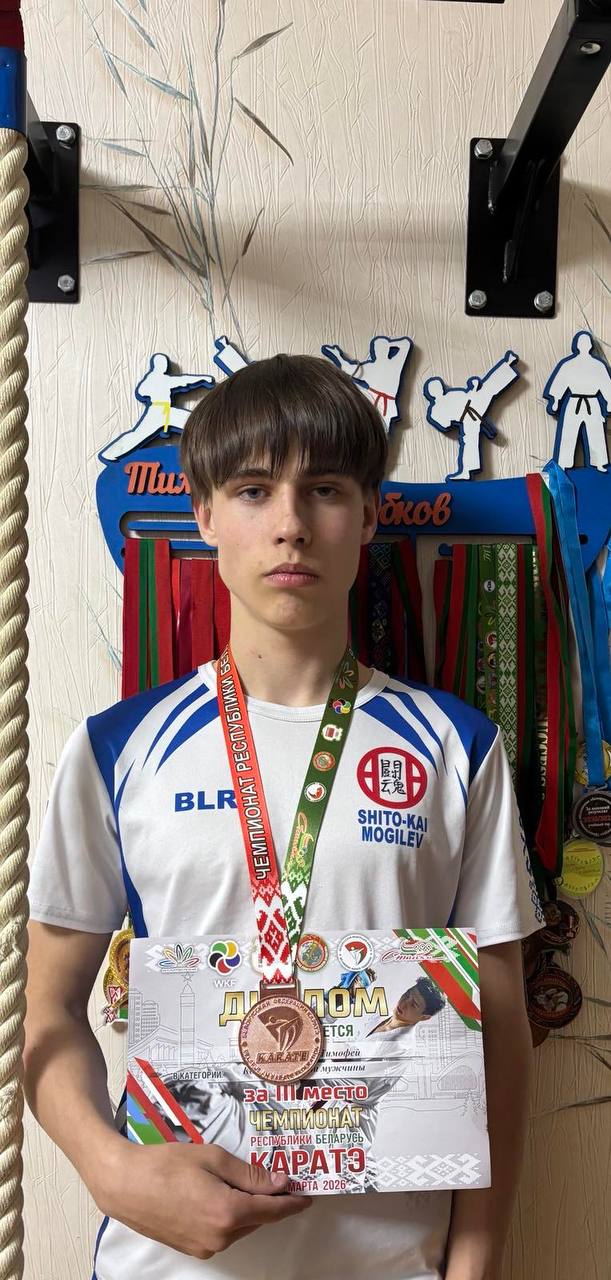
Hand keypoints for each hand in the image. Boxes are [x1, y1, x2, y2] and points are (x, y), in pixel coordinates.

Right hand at [99, 1141, 311, 1259]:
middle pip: (257, 1218)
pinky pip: (223, 1232)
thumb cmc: (166, 1164)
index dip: (292, 1202)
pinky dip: (229, 1215)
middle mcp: (220, 1237)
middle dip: (267, 1199)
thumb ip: (250, 1173)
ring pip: (240, 1226)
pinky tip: (221, 1194)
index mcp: (228, 1213)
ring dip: (247, 1207)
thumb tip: (280, 1181)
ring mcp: (205, 1247)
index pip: (272, 1210)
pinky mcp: (193, 1249)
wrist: (124, 1184)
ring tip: (242, 1181)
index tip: (307, 1195)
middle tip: (275, 1177)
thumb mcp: (213, 1158)